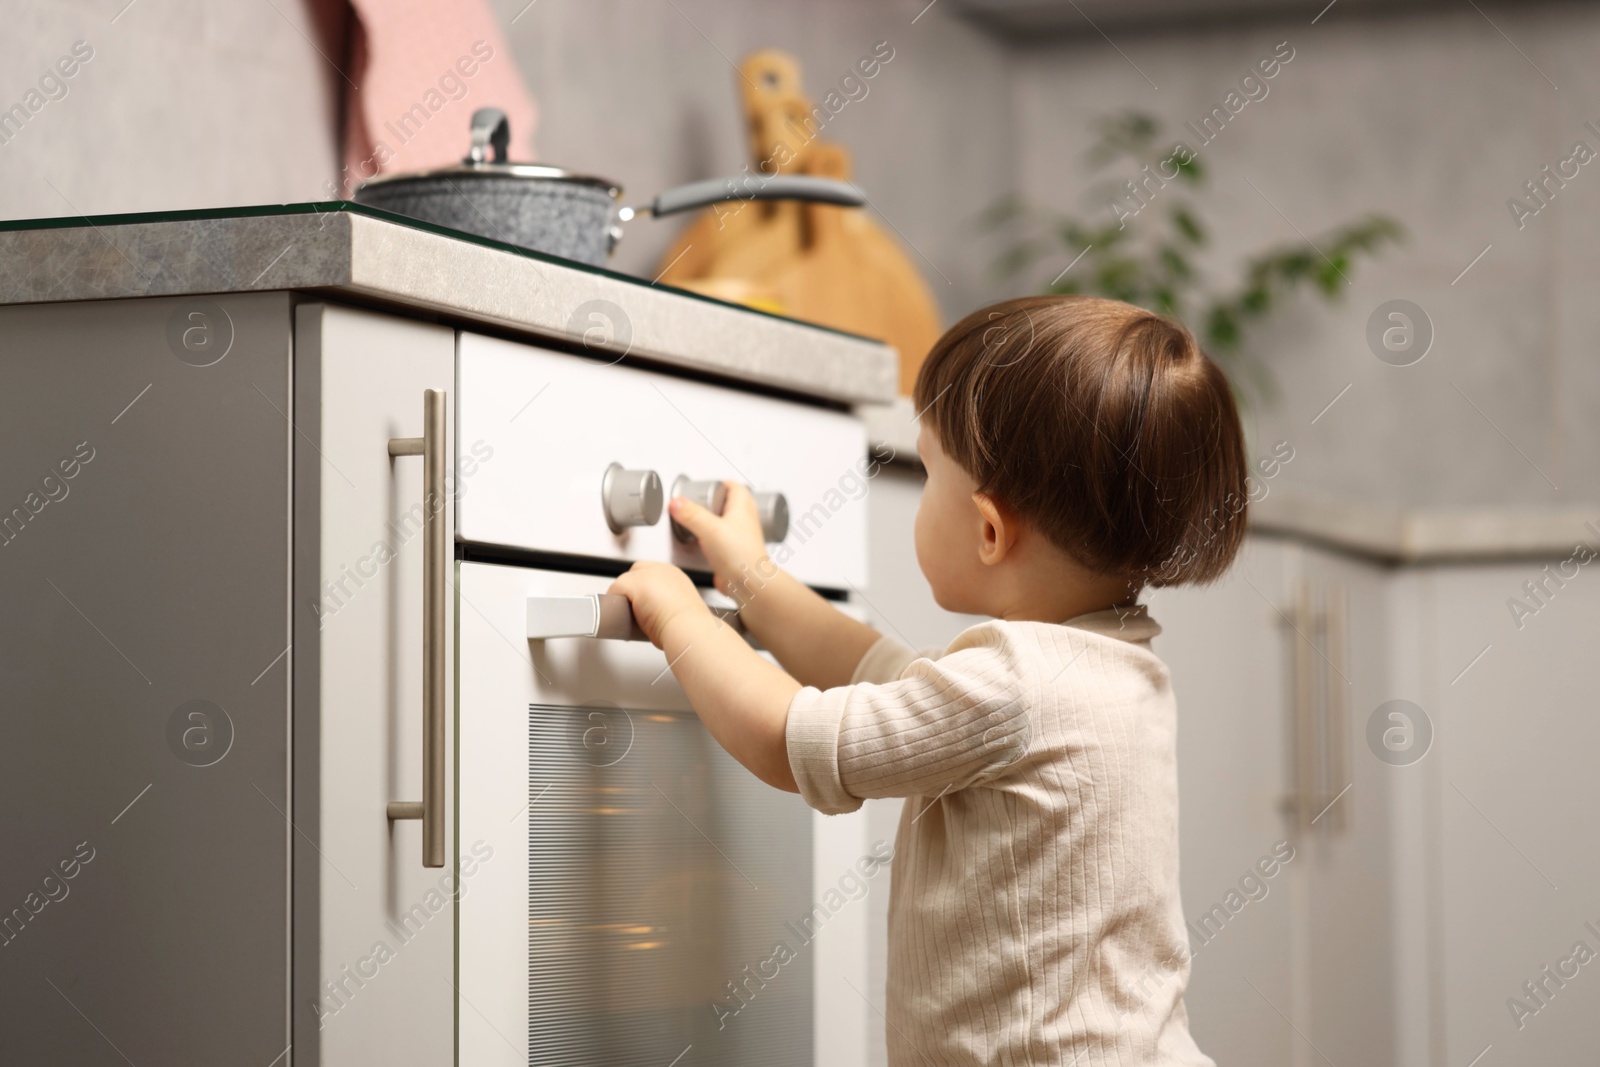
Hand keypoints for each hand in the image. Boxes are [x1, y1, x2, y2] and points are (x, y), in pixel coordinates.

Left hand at [607, 560, 710, 647]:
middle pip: (636, 572)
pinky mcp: (635, 583)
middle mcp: (664, 570)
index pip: (652, 573)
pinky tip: (616, 616)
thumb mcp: (681, 612)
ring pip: (625, 581)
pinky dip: (613, 603)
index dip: (644, 588)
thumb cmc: (688, 627)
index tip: (642, 603)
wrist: (688, 628)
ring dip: (623, 597)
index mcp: (676, 576)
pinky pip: (615, 589)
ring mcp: (649, 574)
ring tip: (625, 616)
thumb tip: (655, 621)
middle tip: (631, 610)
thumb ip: (668, 609)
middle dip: (631, 589)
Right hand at [670, 482, 772, 603]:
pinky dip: (715, 539)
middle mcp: (745, 522)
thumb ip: (691, 515)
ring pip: (729, 522)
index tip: (709, 484)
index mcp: (742, 509)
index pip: (735, 487)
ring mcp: (742, 539)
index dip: (722, 483)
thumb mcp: (710, 529)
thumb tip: (676, 503)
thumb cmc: (741, 556)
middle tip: (704, 499)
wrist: (750, 583)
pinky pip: (725, 541)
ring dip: (716, 520)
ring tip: (701, 519)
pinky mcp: (736, 554)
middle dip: (718, 500)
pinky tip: (704, 544)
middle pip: (733, 503)